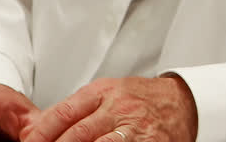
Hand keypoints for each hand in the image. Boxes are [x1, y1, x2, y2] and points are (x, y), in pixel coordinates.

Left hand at [22, 77, 195, 141]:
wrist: (184, 101)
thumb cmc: (143, 99)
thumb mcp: (111, 92)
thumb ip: (81, 108)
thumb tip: (42, 127)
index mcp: (104, 92)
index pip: (64, 112)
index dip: (42, 132)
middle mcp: (119, 108)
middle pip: (77, 134)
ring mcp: (135, 127)